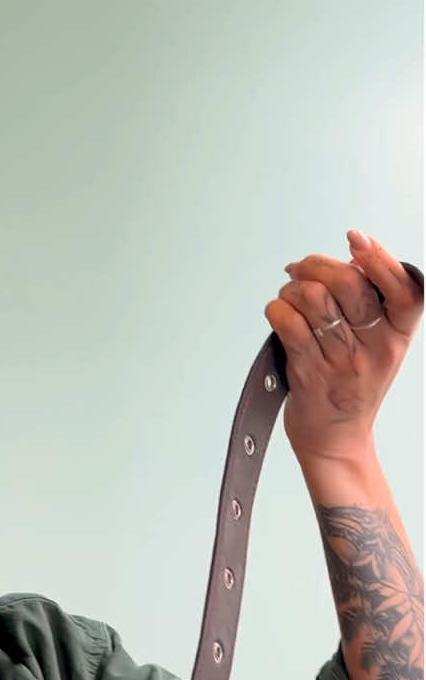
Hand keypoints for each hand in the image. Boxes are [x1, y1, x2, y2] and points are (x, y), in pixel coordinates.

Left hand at [264, 231, 422, 463]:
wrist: (335, 438)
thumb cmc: (353, 384)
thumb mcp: (380, 344)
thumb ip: (371, 302)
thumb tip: (347, 257)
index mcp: (397, 334)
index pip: (404, 289)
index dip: (379, 258)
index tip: (355, 241)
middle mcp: (374, 347)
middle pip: (348, 283)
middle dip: (317, 265)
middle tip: (302, 269)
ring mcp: (340, 360)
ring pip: (312, 298)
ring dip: (292, 289)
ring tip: (290, 297)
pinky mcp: (308, 371)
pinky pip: (288, 322)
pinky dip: (277, 309)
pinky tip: (280, 314)